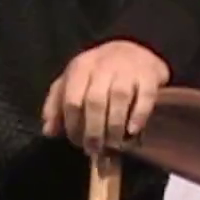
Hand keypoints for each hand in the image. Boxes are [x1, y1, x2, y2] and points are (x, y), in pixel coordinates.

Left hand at [41, 40, 171, 153]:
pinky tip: (133, 131)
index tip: (78, 142)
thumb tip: (49, 131)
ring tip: (113, 143)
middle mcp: (103, 66)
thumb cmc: (99, 72)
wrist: (135, 50)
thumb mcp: (73, 81)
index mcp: (81, 68)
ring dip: (114, 126)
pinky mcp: (149, 74)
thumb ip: (57, 104)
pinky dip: (138, 115)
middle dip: (93, 130)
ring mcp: (128, 69)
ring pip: (119, 98)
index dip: (73, 126)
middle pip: (95, 101)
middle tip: (95, 148)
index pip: (72, 100)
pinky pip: (145, 96)